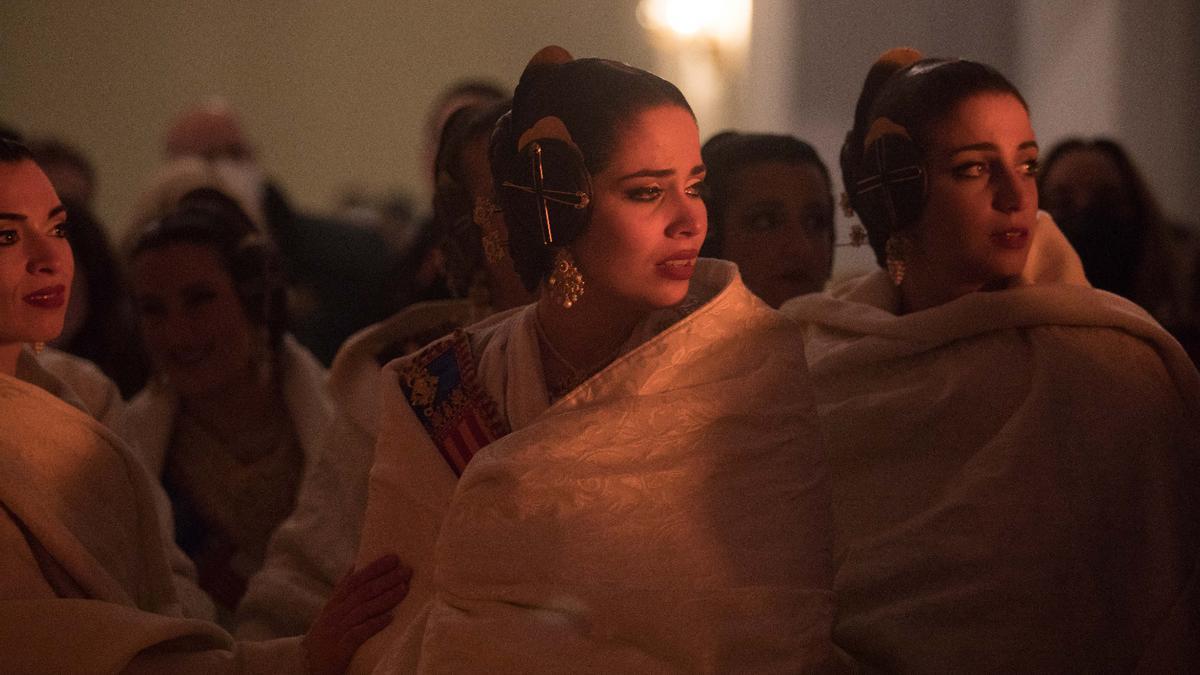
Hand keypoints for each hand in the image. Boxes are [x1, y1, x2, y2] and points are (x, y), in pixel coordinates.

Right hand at [302, 554, 409, 674]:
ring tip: (404, 589)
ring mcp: (336, 630)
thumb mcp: (330, 612)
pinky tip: (390, 619)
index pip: (355, 580)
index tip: (393, 558)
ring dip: (385, 598)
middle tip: (406, 570)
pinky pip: (358, 634)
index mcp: (334, 603)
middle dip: (386, 579)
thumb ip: (343, 592)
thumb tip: (356, 566)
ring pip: (363, 609)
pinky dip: (374, 624)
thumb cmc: (325, 636)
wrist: (305, 666)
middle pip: (362, 592)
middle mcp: (335, 614)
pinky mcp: (339, 648)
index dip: (374, 568)